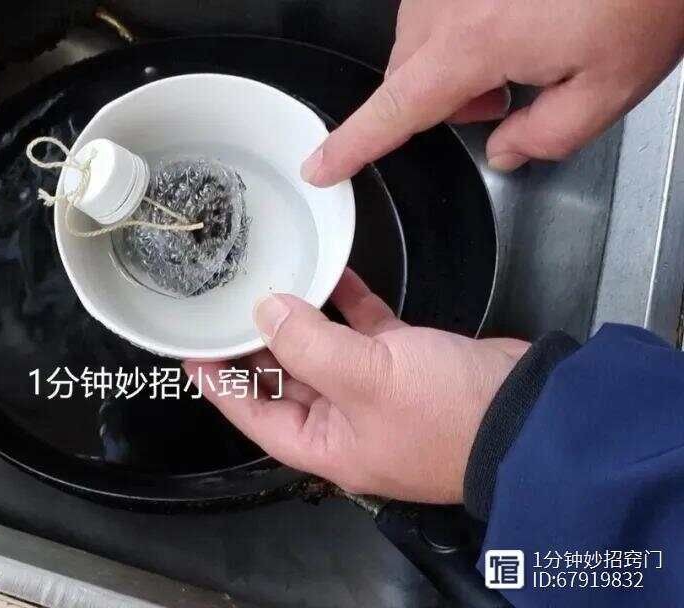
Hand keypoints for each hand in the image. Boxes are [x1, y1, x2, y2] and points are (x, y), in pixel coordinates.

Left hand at [185, 269, 529, 502]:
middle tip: (228, 307)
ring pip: (323, 351)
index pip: (254, 413)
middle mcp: (346, 421)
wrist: (535, 414)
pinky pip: (366, 331)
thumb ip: (307, 344)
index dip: (219, 385)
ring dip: (300, 318)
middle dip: (258, 345)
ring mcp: (378, 392)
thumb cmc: (450, 417)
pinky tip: (331, 273)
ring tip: (270, 283)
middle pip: (285, 379)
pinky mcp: (408, 364)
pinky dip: (348, 304)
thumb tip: (266, 313)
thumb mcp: (366, 378)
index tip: (192, 354)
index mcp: (325, 443)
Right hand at [301, 0, 683, 184]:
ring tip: (530, 41)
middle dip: (446, 99)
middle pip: (408, 75)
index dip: (353, 146)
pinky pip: (441, 5)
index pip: (395, 112)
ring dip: (461, 57)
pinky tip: (523, 11)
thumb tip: (508, 151)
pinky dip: (470, 21)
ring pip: (425, 39)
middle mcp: (446, 4)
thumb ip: (549, 137)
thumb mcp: (612, 85)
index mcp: (473, 44)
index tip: (320, 166)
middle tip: (510, 95)